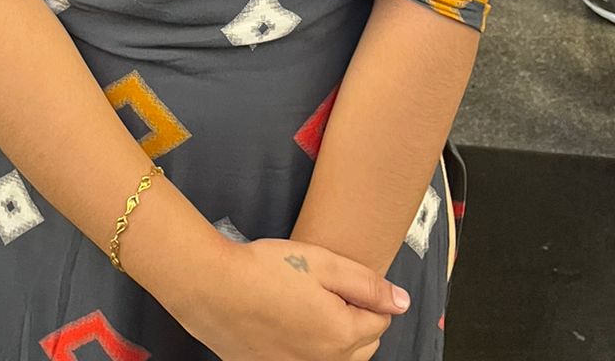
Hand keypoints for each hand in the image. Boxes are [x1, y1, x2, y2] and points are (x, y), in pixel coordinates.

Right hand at [173, 237, 406, 360]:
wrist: (213, 289)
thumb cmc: (266, 270)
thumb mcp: (323, 263)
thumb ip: (367, 284)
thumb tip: (401, 302)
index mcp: (342, 337)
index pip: (380, 321)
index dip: (365, 295)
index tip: (340, 278)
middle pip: (362, 345)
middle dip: (354, 318)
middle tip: (323, 288)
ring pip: (335, 358)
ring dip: (332, 335)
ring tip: (304, 302)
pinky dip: (305, 346)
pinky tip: (285, 321)